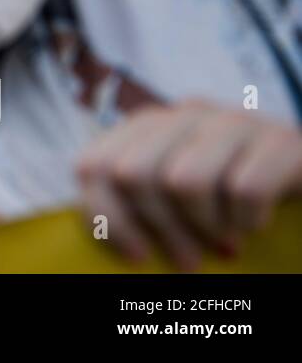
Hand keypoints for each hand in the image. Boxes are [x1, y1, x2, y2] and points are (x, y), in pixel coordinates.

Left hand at [76, 101, 301, 270]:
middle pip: (134, 173)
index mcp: (149, 124)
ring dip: (206, 226)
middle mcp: (185, 114)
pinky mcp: (280, 140)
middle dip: (160, 228)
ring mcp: (233, 121)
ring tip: (226, 240)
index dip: (106, 216)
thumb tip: (102, 235)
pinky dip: (247, 221)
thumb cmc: (232, 195)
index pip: (94, 164)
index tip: (137, 254)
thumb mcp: (177, 193)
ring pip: (185, 181)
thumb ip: (136, 198)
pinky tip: (255, 225)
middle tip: (188, 260)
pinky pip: (244, 190)